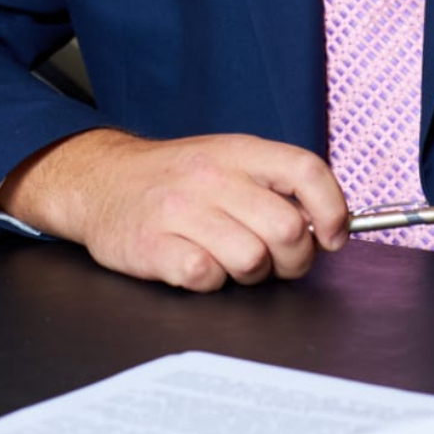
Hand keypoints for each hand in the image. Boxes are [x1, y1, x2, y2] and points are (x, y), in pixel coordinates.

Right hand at [0, 128, 348, 290]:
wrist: (100, 181)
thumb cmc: (176, 178)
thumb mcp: (228, 160)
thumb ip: (276, 184)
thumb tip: (329, 224)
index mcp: (239, 151)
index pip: (306, 170)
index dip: (333, 208)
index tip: (333, 236)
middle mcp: (212, 175)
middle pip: (287, 228)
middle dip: (293, 259)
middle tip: (277, 261)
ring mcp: (179, 210)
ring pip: (252, 259)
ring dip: (250, 273)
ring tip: (231, 261)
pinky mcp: (151, 244)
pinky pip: (205, 277)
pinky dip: (209, 282)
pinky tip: (197, 266)